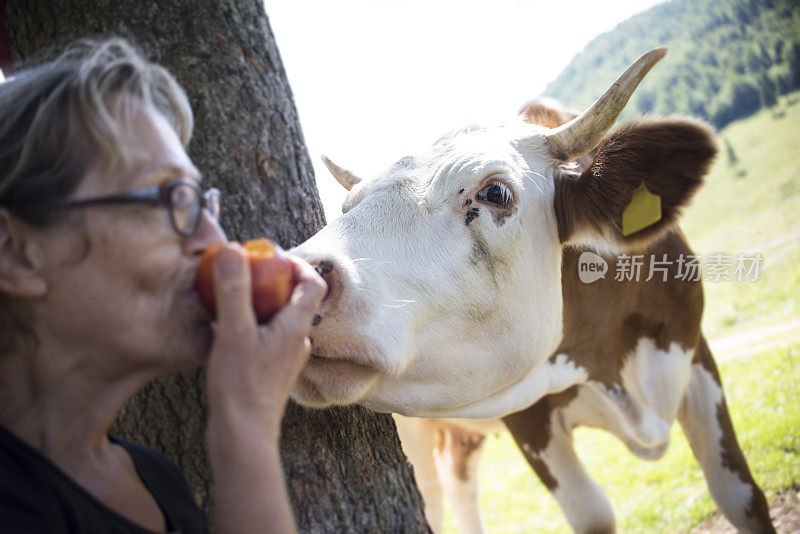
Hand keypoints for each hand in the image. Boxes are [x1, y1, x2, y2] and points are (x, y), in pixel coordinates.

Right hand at [205, 243, 325, 436]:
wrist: (242, 437)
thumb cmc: (240, 386)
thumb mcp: (233, 332)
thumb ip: (233, 290)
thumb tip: (231, 249)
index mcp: (296, 327)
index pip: (313, 283)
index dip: (296, 263)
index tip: (270, 256)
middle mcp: (298, 341)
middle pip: (294, 299)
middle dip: (272, 281)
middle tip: (245, 272)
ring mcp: (286, 358)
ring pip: (278, 319)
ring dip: (259, 303)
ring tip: (231, 297)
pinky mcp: (271, 372)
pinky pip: (266, 337)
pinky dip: (250, 325)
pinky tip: (224, 328)